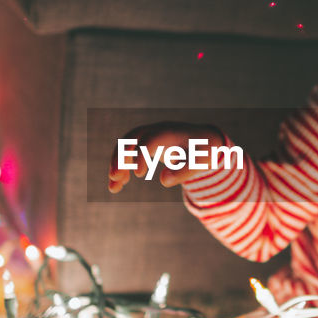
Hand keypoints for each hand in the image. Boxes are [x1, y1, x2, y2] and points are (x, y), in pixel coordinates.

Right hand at [107, 122, 224, 193]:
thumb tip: (164, 181)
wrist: (204, 140)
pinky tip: (119, 185)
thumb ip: (184, 170)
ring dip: (117, 165)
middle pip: (131, 138)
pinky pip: (127, 154)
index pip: (150, 139)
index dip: (141, 154)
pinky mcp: (145, 144)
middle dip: (120, 157)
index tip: (139, 175)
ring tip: (113, 187)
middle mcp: (155, 130)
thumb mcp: (201, 161)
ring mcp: (148, 136)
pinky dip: (122, 168)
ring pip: (125, 146)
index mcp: (170, 132)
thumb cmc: (204, 150)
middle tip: (114, 177)